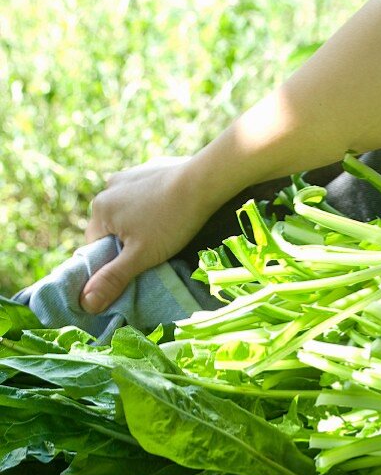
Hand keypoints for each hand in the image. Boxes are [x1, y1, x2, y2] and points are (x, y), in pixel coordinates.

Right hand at [81, 156, 213, 313]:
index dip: (112, 263)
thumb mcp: (140, 257)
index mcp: (99, 209)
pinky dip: (151, 208)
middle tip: (151, 254)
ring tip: (162, 234)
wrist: (202, 183)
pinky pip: (142, 197)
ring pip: (127, 213)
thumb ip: (112, 279)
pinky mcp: (147, 170)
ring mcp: (128, 177)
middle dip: (126, 244)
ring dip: (138, 226)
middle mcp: (107, 189)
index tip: (133, 269)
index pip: (95, 247)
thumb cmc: (170, 223)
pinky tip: (168, 214)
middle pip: (111, 229)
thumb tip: (85, 303)